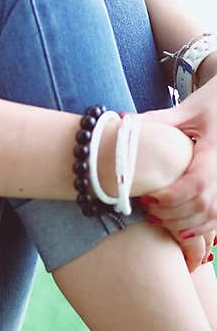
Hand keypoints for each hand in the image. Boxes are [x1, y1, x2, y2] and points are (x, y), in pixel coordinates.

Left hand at [139, 74, 216, 267]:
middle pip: (202, 205)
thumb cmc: (214, 104)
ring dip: (183, 224)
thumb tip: (123, 120)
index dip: (172, 197)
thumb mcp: (188, 109)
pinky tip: (178, 226)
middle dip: (172, 214)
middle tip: (147, 209)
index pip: (197, 183)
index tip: (147, 198)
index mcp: (214, 151)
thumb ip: (158, 119)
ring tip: (157, 217)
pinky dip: (198, 227)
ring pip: (211, 215)